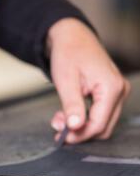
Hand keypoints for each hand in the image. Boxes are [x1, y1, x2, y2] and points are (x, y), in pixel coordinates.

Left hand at [48, 18, 130, 143]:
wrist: (71, 36)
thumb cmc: (68, 54)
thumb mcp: (66, 81)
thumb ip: (72, 105)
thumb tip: (75, 126)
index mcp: (111, 87)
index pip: (98, 124)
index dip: (79, 135)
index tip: (60, 138)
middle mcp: (119, 91)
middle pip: (102, 127)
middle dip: (79, 131)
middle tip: (56, 126)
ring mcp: (117, 92)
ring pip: (101, 123)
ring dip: (80, 126)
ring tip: (59, 118)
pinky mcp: (110, 93)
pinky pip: (100, 114)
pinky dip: (83, 118)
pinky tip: (66, 113)